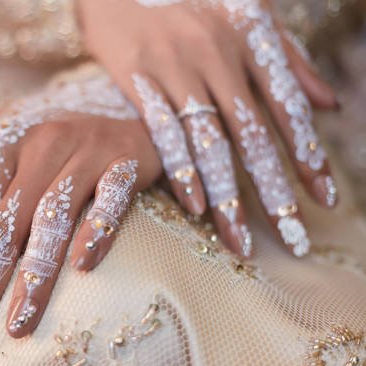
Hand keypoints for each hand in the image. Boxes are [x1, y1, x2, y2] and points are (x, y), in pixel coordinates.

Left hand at [0, 73, 161, 362]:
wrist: (124, 108)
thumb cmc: (57, 138)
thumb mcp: (8, 147)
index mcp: (3, 145)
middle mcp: (39, 146)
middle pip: (4, 228)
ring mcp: (84, 152)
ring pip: (52, 220)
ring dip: (34, 276)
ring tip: (17, 327)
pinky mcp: (124, 161)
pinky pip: (110, 199)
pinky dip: (97, 230)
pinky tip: (83, 267)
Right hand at [77, 0, 338, 256]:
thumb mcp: (247, 16)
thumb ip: (287, 60)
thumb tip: (329, 105)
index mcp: (250, 41)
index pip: (287, 110)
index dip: (307, 157)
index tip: (325, 201)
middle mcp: (218, 56)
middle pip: (251, 136)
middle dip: (273, 193)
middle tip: (291, 238)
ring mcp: (177, 67)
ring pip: (209, 142)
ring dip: (226, 196)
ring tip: (240, 241)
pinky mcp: (139, 76)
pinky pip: (162, 129)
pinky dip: (179, 169)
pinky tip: (193, 205)